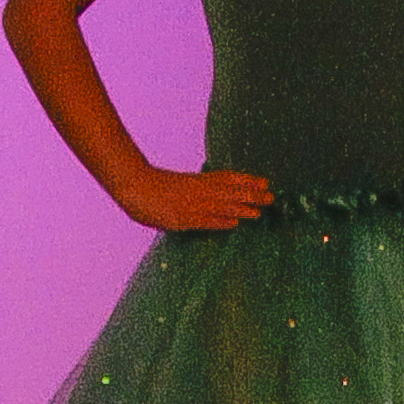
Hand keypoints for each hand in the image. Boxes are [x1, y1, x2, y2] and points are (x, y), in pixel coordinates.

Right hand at [111, 166, 271, 231]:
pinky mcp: (180, 218)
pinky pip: (202, 220)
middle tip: (272, 197)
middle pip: (229, 192)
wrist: (132, 185)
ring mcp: (189, 204)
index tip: (265, 182)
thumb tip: (213, 194)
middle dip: (251, 194)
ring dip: (241, 209)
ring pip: (219, 206)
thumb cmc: (151, 186)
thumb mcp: (178, 185)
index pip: (227, 179)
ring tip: (259, 211)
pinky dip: (219, 222)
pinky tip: (235, 223)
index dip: (247, 181)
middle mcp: (196, 191)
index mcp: (197, 181)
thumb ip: (195, 188)